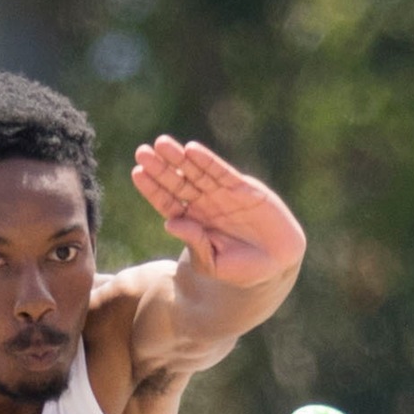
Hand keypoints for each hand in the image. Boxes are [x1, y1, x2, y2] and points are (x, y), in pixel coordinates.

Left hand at [131, 137, 305, 287]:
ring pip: (196, 172)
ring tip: (161, 144)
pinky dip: (207, 161)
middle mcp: (204, 205)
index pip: (168, 202)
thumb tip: (168, 223)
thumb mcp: (213, 263)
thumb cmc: (242, 269)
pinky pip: (220, 172)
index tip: (137, 173)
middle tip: (142, 151)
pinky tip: (191, 151)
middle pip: (177, 183)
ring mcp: (222, 194)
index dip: (152, 189)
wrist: (276, 264)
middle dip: (160, 168)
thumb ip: (194, 243)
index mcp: (193, 223)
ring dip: (179, 158)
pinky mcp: (242, 187)